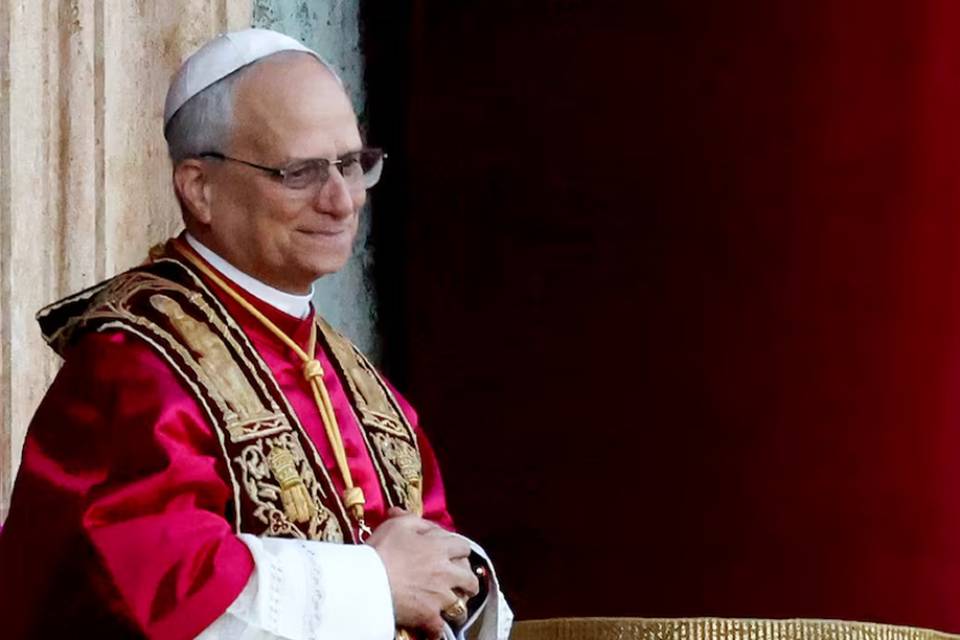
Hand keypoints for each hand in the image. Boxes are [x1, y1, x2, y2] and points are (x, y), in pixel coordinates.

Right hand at [366, 508, 479, 635]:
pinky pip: (440, 627)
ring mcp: (439, 596)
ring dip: (457, 604)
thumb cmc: (382, 549)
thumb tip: (412, 515)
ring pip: (461, 604)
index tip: (455, 555)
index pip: (463, 547)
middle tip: (461, 583)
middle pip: (469, 578)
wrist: (368, 581)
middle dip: (468, 580)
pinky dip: (437, 628)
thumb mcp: (397, 525)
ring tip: (452, 607)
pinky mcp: (429, 616)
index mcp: (440, 548)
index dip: (460, 550)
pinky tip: (433, 627)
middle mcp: (445, 572)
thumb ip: (412, 518)